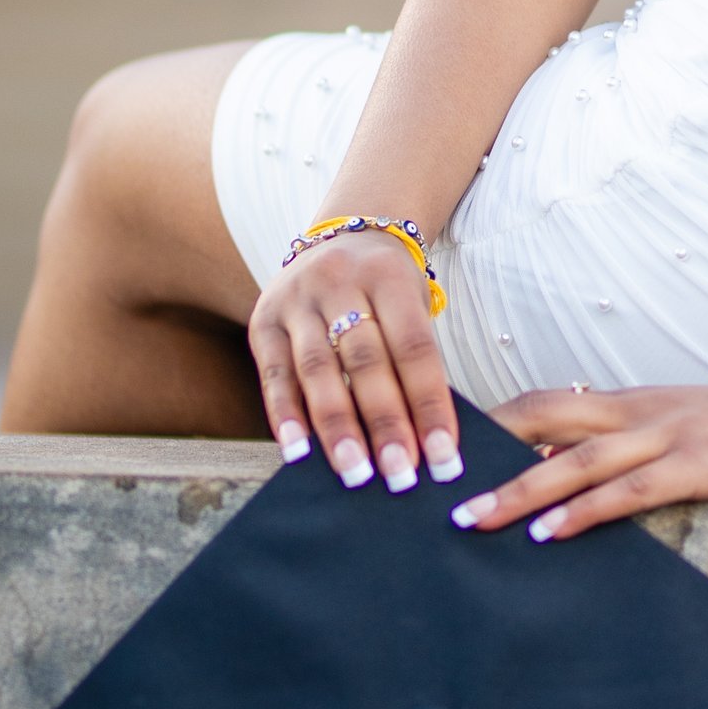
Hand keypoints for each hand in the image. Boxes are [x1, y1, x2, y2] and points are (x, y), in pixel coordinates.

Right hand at [247, 231, 461, 493]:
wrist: (342, 236)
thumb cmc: (388, 290)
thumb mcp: (411, 304)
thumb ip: (414, 361)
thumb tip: (426, 441)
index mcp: (388, 277)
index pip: (414, 348)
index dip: (429, 405)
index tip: (444, 456)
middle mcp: (339, 282)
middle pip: (365, 360)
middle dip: (385, 422)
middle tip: (399, 473)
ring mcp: (297, 300)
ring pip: (318, 369)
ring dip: (337, 428)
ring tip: (354, 472)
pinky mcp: (263, 320)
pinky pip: (274, 374)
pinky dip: (286, 415)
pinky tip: (298, 452)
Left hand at [453, 365, 707, 541]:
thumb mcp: (680, 431)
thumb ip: (628, 449)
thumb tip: (565, 479)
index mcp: (631, 402)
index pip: (543, 404)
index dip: (490, 425)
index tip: (442, 454)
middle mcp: (640, 411)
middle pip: (543, 421)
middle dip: (485, 456)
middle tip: (433, 491)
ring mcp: (670, 435)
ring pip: (577, 460)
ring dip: (520, 490)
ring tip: (475, 521)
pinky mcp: (702, 464)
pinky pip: (631, 489)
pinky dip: (586, 511)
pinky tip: (553, 532)